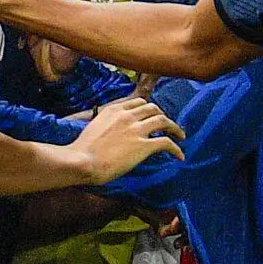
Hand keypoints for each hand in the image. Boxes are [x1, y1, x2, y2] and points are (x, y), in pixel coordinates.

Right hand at [67, 96, 181, 181]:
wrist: (82, 161)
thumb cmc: (82, 151)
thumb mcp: (93, 129)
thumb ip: (105, 126)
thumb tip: (111, 135)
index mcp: (114, 110)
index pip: (137, 102)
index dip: (148, 108)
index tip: (152, 115)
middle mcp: (127, 116)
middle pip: (153, 109)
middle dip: (163, 115)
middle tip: (168, 125)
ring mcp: (136, 130)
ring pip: (163, 121)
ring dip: (174, 128)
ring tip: (180, 136)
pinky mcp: (143, 146)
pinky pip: (166, 143)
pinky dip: (176, 149)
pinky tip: (180, 156)